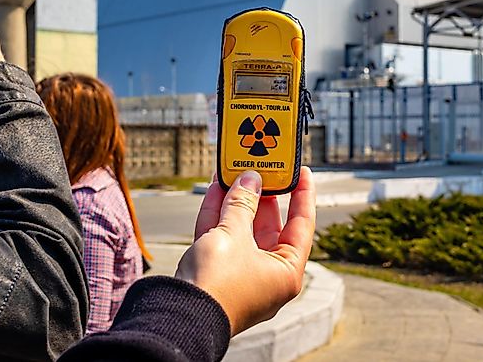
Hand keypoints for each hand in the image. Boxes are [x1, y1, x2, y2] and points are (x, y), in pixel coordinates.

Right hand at [176, 168, 315, 335]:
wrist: (179, 314)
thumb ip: (243, 203)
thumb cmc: (218, 284)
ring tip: (235, 172)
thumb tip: (250, 180)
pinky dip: (218, 215)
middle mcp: (266, 275)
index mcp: (286, 272)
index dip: (303, 196)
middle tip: (259, 169)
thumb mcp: (234, 234)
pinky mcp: (215, 274)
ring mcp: (240, 275)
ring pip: (241, 230)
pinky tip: (215, 189)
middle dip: (261, 196)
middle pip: (268, 226)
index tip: (302, 172)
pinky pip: (221, 238)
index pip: (302, 225)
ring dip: (236, 201)